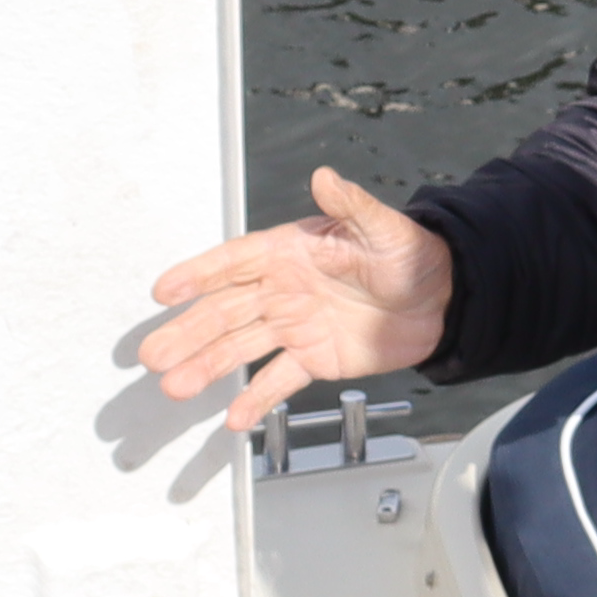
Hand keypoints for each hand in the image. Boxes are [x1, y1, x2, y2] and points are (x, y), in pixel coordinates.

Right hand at [136, 168, 449, 428]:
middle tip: (153, 354)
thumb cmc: (410, 253)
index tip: (163, 290)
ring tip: (175, 387)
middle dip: (187, 332)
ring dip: (206, 368)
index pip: (234, 262)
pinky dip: (256, 399)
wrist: (443, 296)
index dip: (198, 274)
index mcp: (290, 252)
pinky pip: (278, 379)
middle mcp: (282, 290)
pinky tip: (233, 418)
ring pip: (240, 348)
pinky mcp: (314, 358)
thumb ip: (351, 206)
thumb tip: (327, 178)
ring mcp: (294, 326)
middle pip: (224, 312)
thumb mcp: (384, 228)